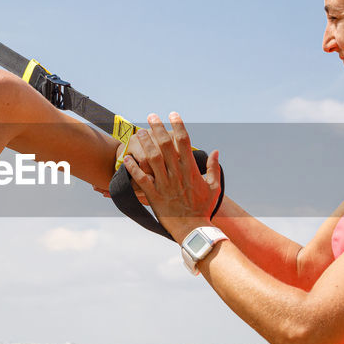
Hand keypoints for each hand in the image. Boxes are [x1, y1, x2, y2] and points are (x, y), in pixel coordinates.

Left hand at [122, 112, 220, 238]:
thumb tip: (215, 151)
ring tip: (139, 132)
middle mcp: (177, 174)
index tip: (173, 114)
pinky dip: (133, 168)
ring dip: (145, 144)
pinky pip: (141, 179)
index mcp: (191, 170)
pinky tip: (127, 158)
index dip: (178, 126)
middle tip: (151, 116)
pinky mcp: (154, 195)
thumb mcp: (214, 187)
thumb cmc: (203, 209)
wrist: (193, 229)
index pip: (184, 142)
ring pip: (152, 159)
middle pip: (166, 146)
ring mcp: (164, 184)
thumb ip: (214, 168)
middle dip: (158, 129)